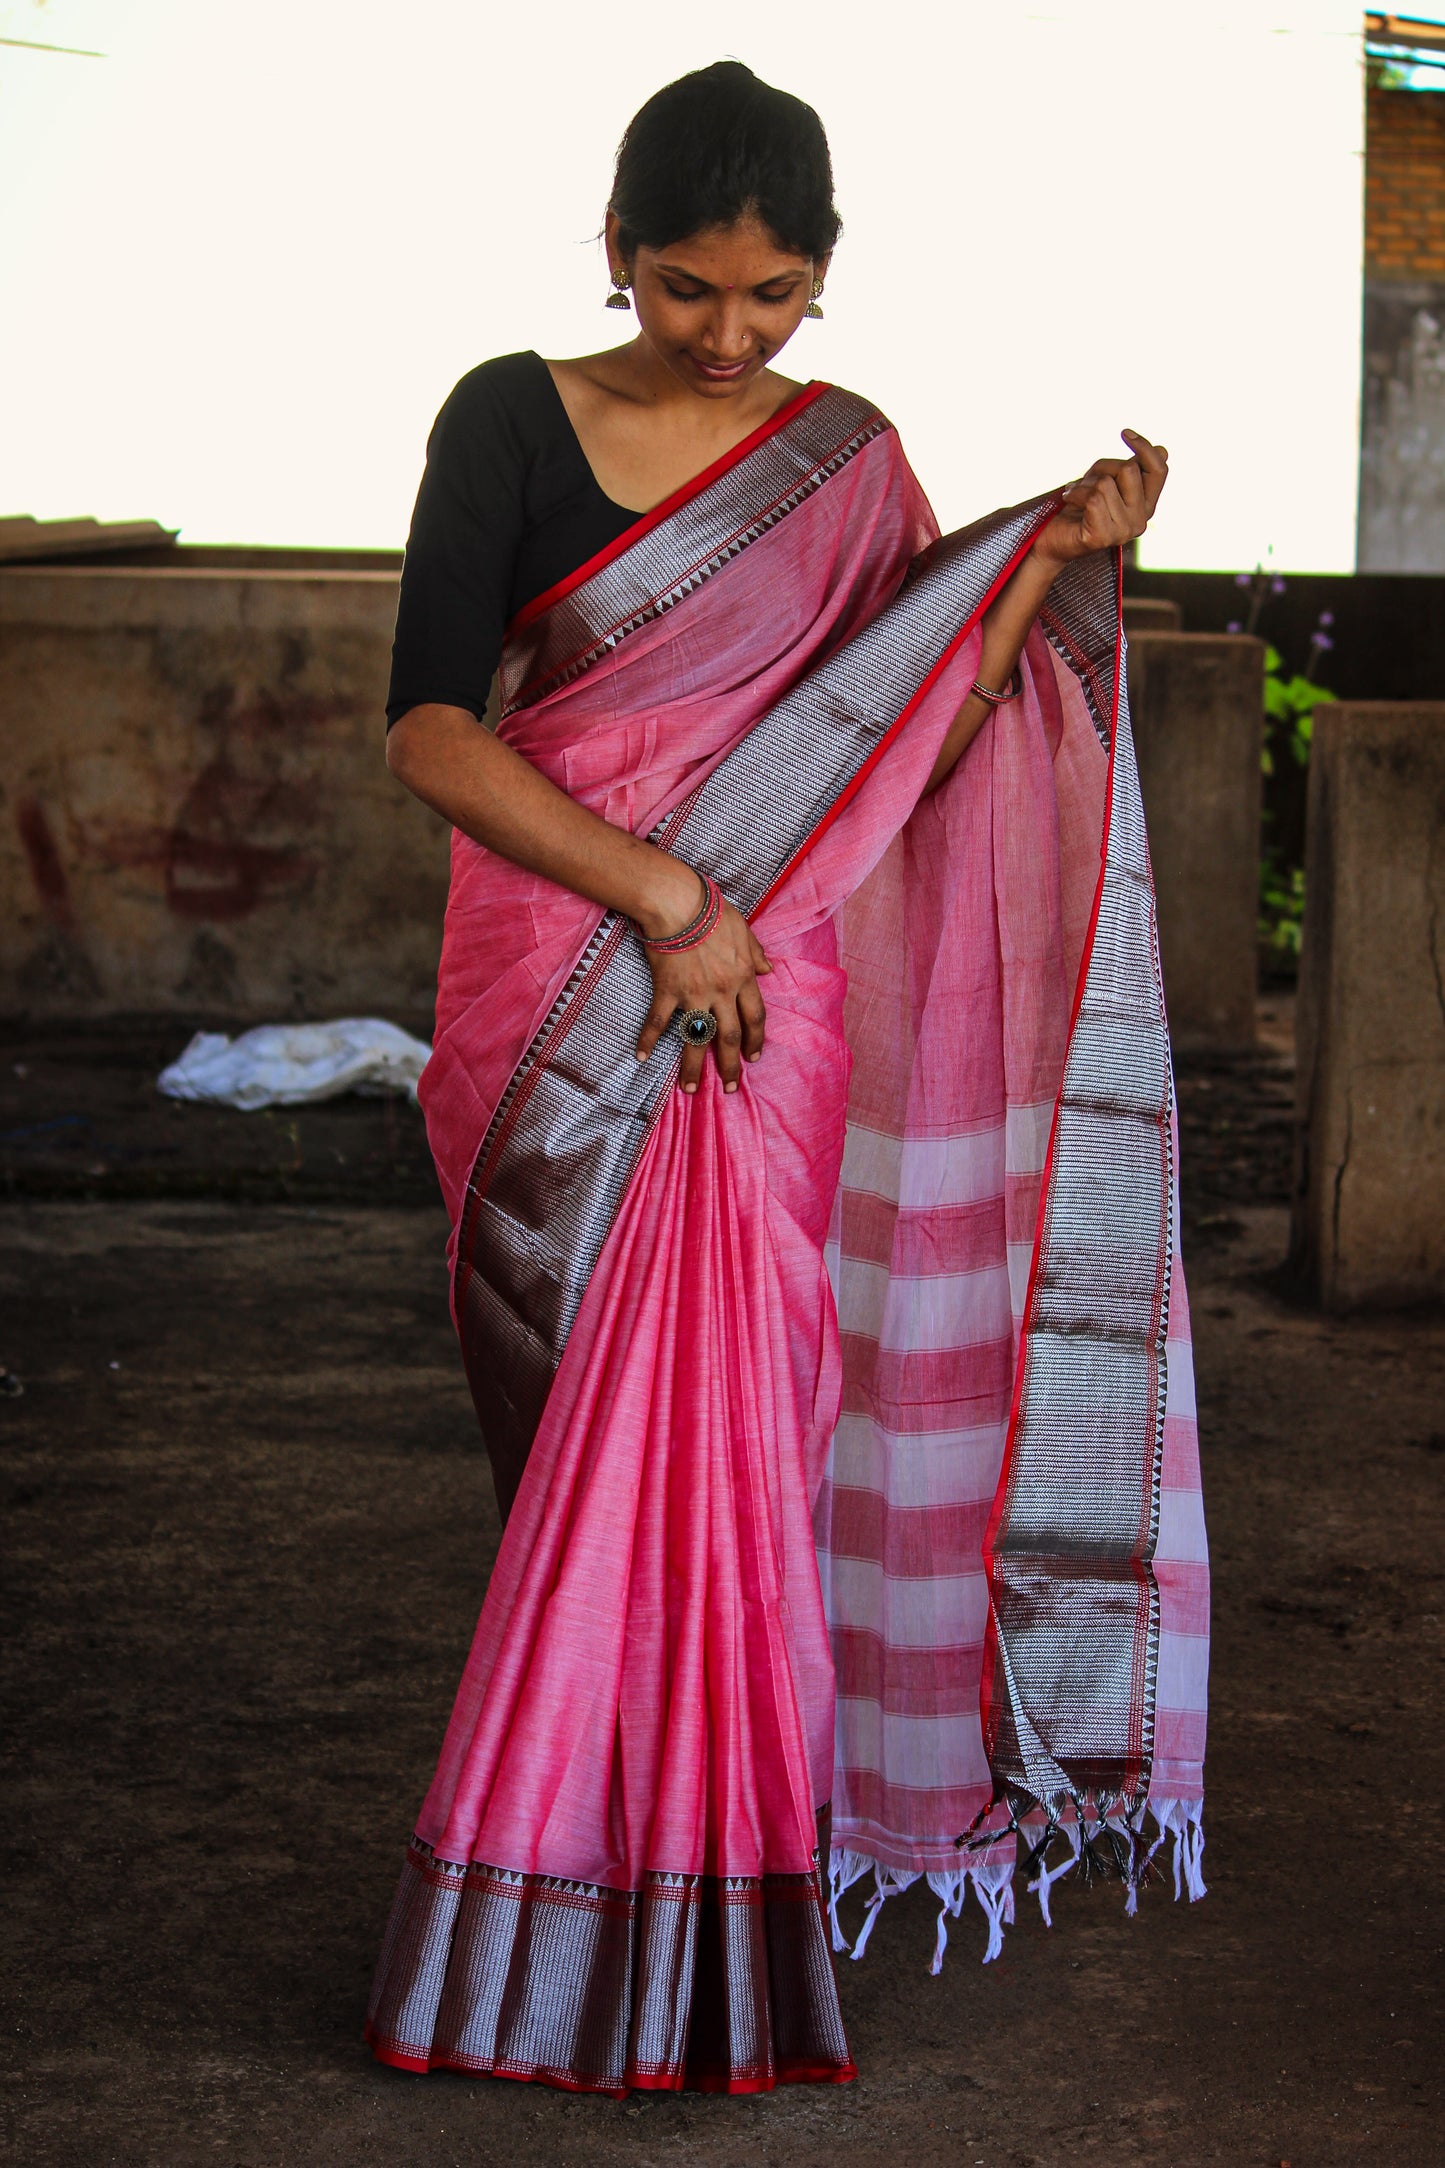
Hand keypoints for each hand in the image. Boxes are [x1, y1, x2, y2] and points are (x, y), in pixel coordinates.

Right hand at [634, 897, 771, 1093]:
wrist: (679, 903)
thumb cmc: (713, 911)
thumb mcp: (744, 929)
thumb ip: (757, 954)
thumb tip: (770, 969)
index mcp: (743, 977)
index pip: (755, 1017)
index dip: (756, 1040)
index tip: (753, 1058)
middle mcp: (721, 992)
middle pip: (730, 1037)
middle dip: (730, 1066)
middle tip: (729, 1088)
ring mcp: (694, 994)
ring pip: (697, 1039)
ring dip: (694, 1067)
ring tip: (691, 1089)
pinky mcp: (668, 991)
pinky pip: (659, 1022)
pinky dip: (648, 1040)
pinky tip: (641, 1057)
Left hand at [1032, 428, 1168, 569]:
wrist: (1052, 537)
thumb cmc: (1080, 506)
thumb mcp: (1107, 479)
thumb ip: (1132, 468)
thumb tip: (1162, 450)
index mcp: (1147, 506)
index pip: (1159, 470)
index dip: (1144, 448)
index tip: (1124, 433)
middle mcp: (1140, 521)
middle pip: (1129, 470)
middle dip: (1103, 468)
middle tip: (1086, 481)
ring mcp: (1123, 532)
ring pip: (1106, 483)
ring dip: (1084, 483)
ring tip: (1075, 493)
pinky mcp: (1103, 537)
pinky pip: (1093, 498)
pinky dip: (1075, 493)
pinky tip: (1068, 499)